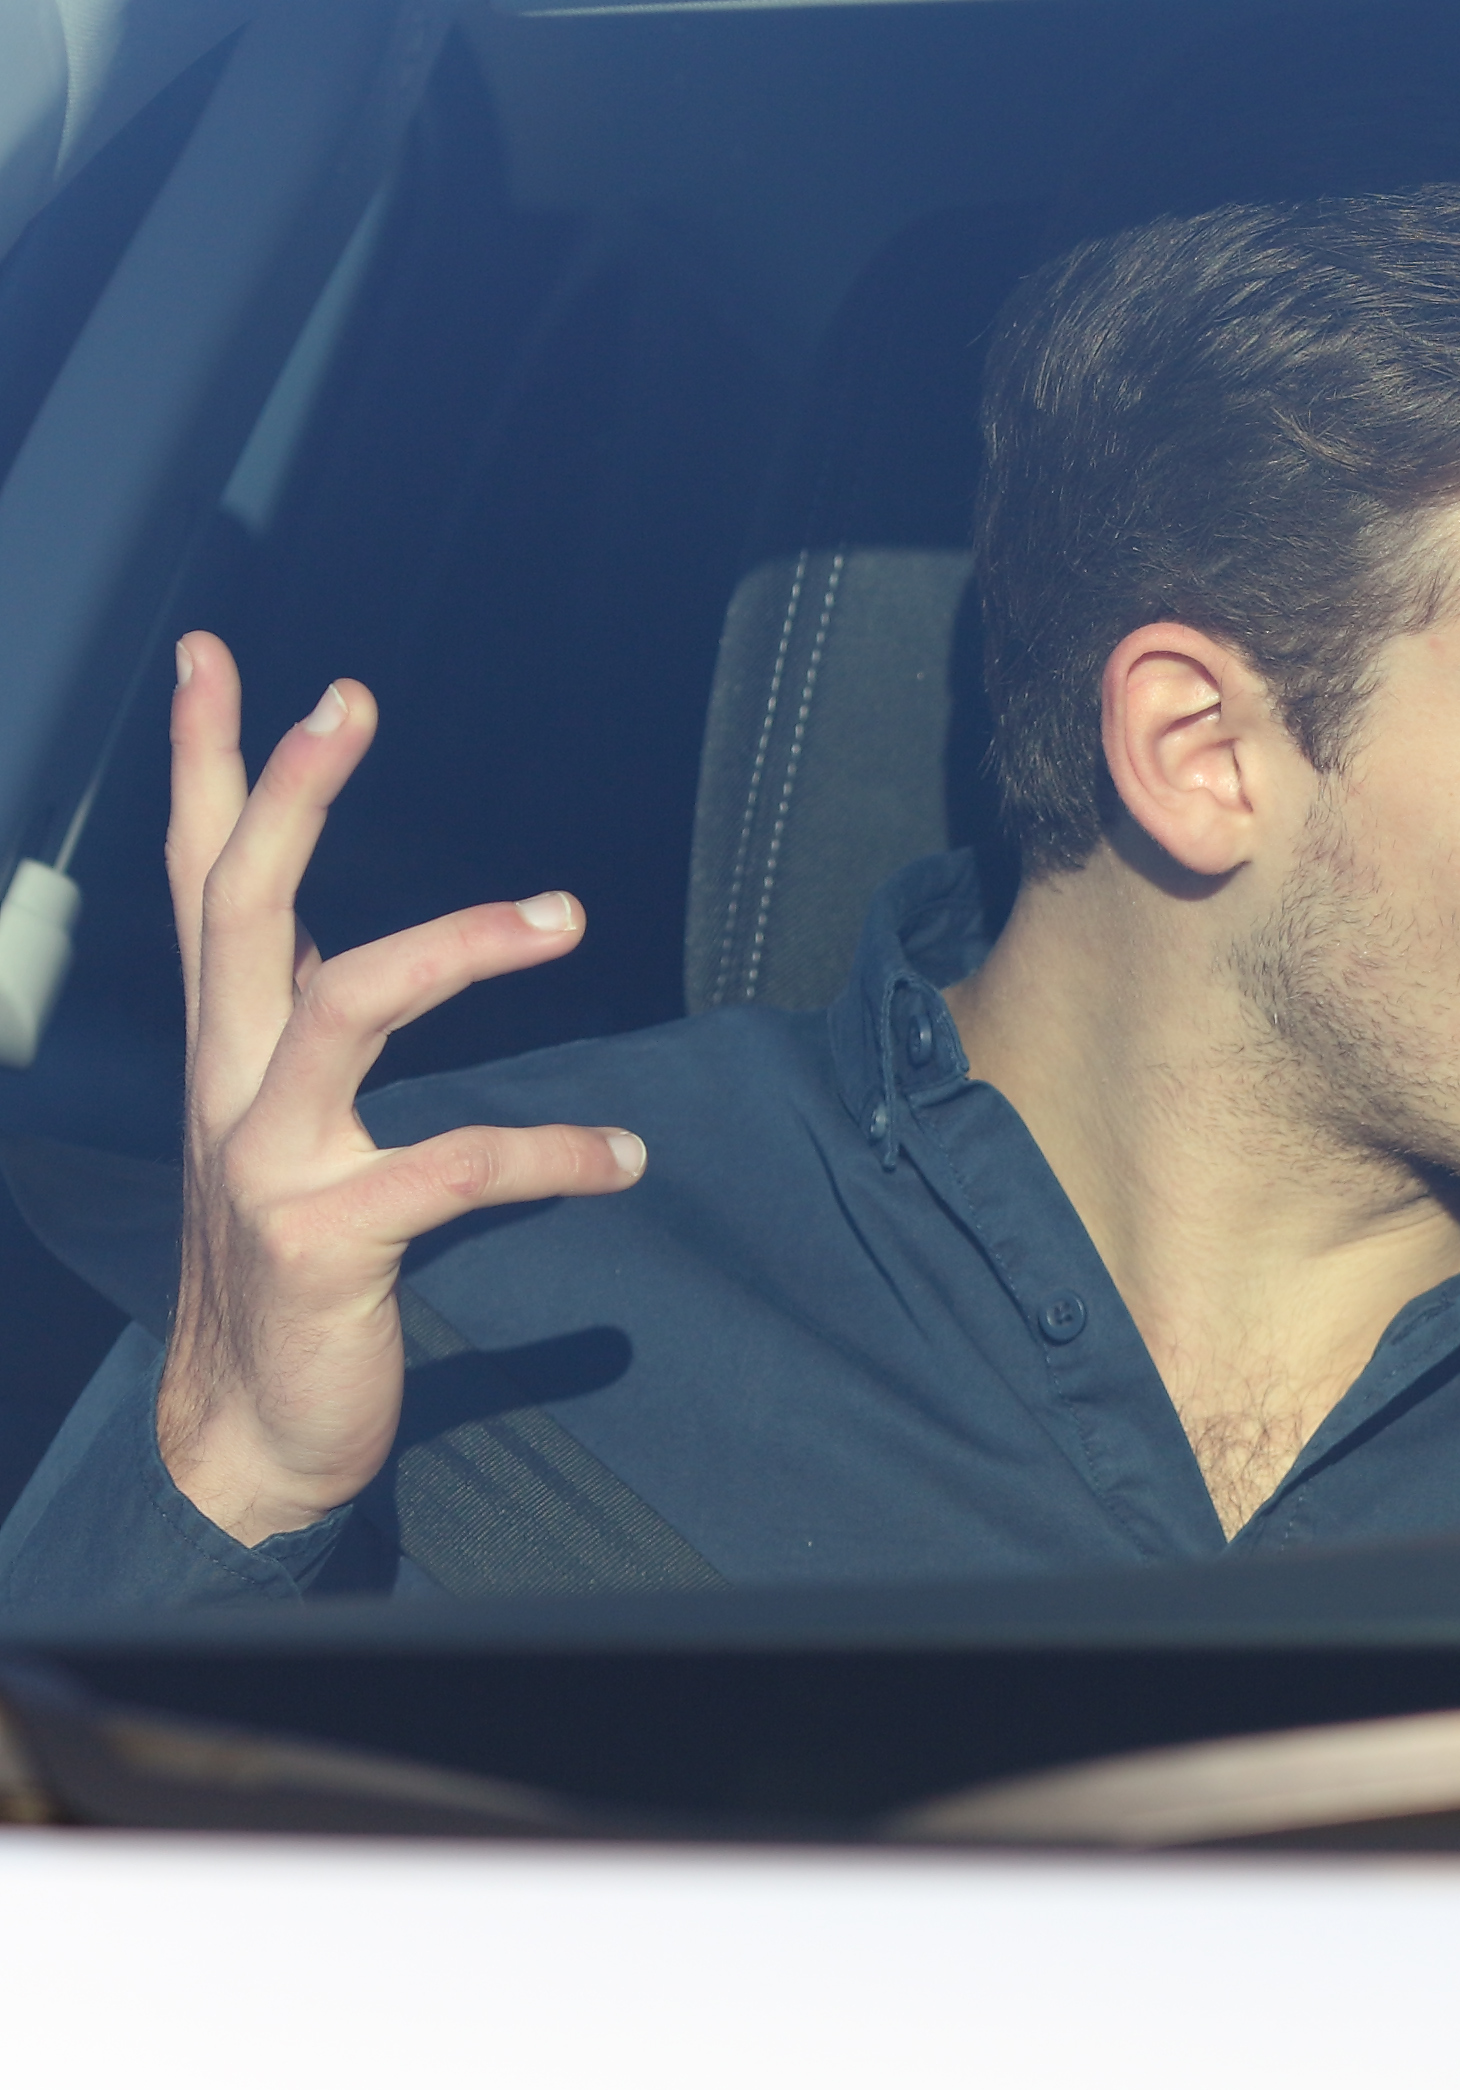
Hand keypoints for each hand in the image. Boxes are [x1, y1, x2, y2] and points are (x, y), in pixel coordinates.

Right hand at [151, 636, 646, 1545]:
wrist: (246, 1434)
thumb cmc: (294, 1265)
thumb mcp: (289, 1128)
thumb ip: (308, 1028)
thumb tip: (336, 937)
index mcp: (229, 1051)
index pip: (203, 881)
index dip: (210, 769)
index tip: (219, 655)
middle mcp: (228, 1088)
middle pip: (239, 907)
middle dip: (285, 795)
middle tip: (347, 698)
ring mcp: (264, 1162)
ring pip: (339, 1005)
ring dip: (453, 944)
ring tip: (567, 913)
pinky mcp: (324, 1238)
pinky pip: (452, 1168)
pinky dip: (551, 1152)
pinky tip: (626, 1155)